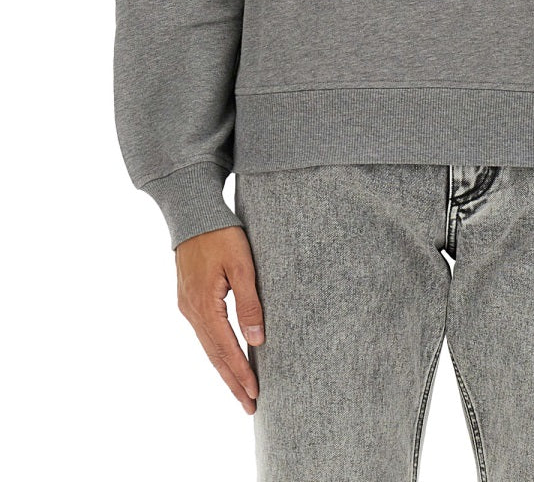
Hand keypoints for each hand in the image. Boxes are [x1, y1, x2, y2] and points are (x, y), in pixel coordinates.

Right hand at [175, 226, 265, 413]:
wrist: (193, 214)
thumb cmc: (221, 235)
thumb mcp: (241, 265)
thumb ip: (249, 303)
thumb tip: (258, 340)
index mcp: (205, 305)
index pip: (226, 349)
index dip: (241, 373)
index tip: (255, 394)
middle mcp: (192, 312)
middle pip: (215, 356)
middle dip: (233, 383)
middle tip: (250, 407)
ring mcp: (187, 307)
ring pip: (208, 348)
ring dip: (225, 370)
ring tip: (241, 391)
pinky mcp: (189, 300)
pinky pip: (205, 335)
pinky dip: (218, 352)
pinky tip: (227, 360)